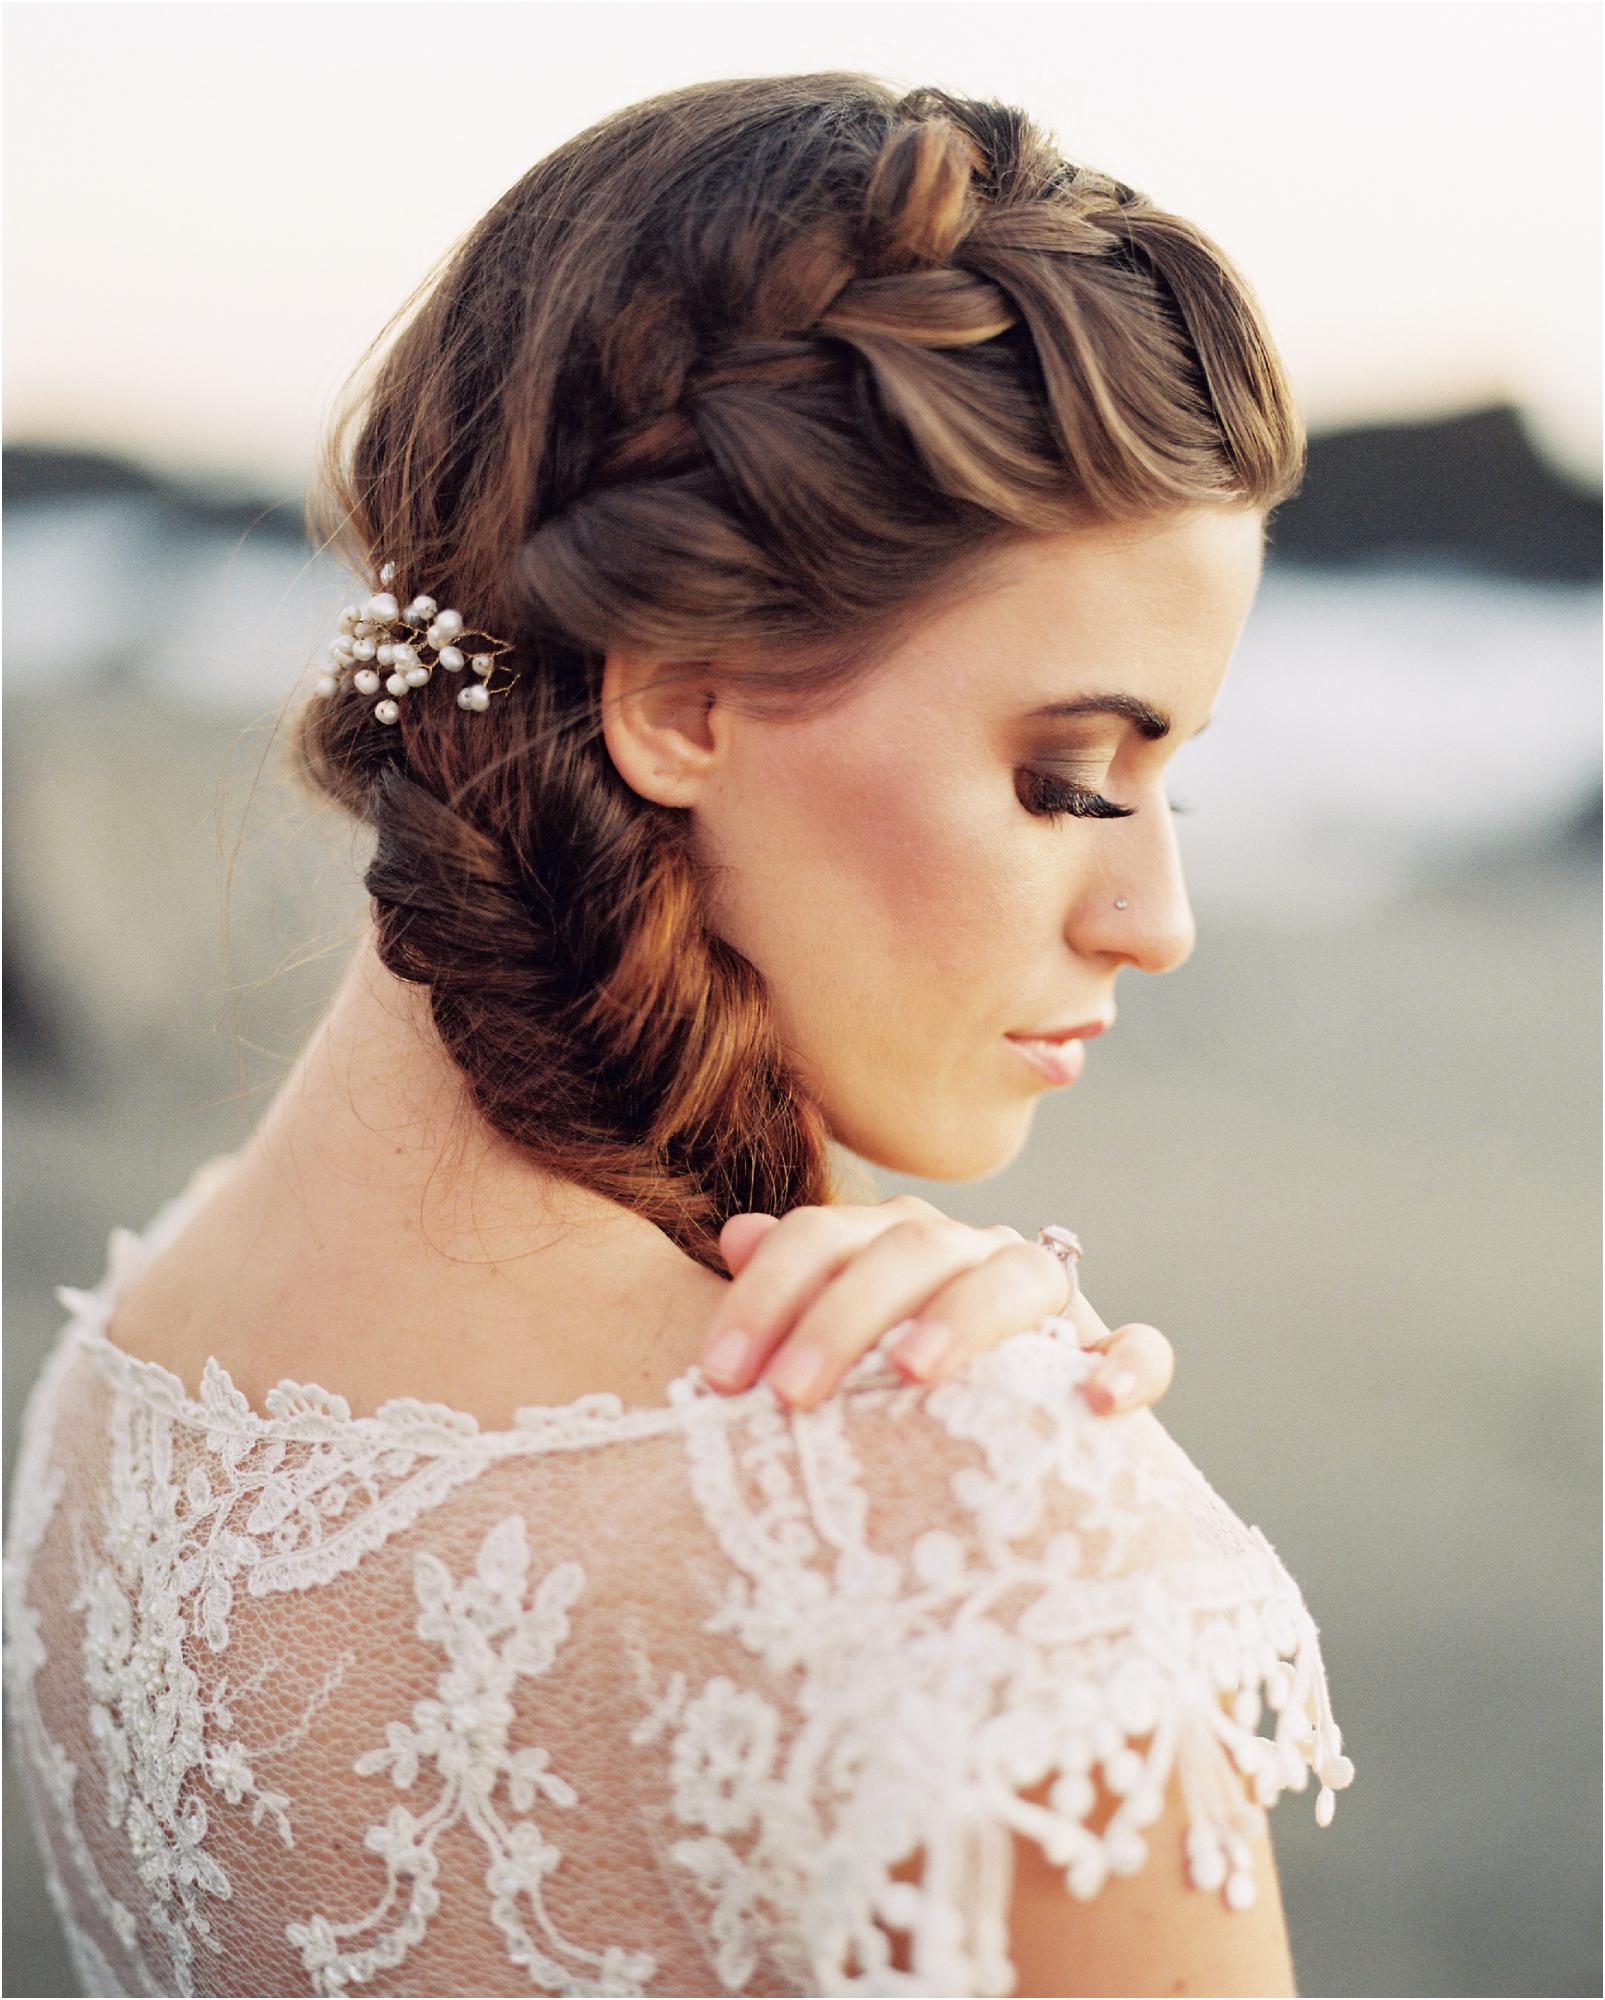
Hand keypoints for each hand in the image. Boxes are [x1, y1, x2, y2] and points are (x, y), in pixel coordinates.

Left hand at [697, 1194, 1174, 1415]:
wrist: (991, 1439)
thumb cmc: (878, 1394)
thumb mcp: (828, 1341)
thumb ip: (786, 1287)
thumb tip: (736, 1235)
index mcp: (892, 1240)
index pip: (823, 1237)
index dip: (765, 1295)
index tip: (717, 1376)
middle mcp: (971, 1250)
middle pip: (910, 1247)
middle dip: (841, 1316)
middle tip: (787, 1395)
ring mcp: (1047, 1299)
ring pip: (1019, 1275)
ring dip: (964, 1316)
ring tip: (911, 1374)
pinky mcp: (1108, 1356)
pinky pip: (1139, 1345)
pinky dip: (1126, 1363)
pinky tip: (1093, 1403)